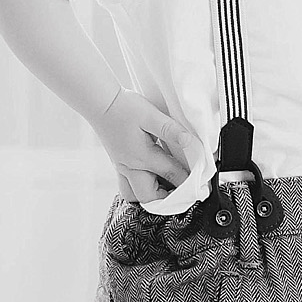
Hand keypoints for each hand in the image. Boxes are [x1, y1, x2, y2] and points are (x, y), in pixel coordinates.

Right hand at [91, 88, 196, 205]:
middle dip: (167, 198)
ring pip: (134, 195)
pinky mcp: (118, 163)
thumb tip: (189, 141)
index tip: (202, 183)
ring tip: (165, 188)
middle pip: (149, 197)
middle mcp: (131, 167)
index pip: (171, 174)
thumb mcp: (151, 115)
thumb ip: (170, 130)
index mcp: (142, 157)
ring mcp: (122, 167)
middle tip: (182, 191)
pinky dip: (141, 187)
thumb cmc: (124, 107)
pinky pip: (127, 186)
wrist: (100, 103)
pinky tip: (151, 178)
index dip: (189, 179)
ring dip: (150, 196)